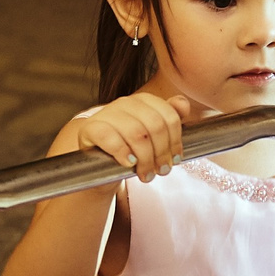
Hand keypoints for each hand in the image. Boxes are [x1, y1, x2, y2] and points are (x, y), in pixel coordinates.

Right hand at [65, 91, 200, 180]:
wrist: (98, 161)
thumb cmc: (129, 149)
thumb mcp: (152, 136)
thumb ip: (170, 120)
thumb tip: (183, 106)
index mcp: (144, 101)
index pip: (169, 116)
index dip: (176, 141)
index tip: (175, 159)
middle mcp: (126, 102)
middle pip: (155, 125)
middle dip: (162, 152)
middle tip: (161, 171)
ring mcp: (107, 113)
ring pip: (136, 133)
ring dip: (145, 159)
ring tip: (146, 174)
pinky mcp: (91, 128)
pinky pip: (109, 137)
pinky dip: (122, 152)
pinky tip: (128, 163)